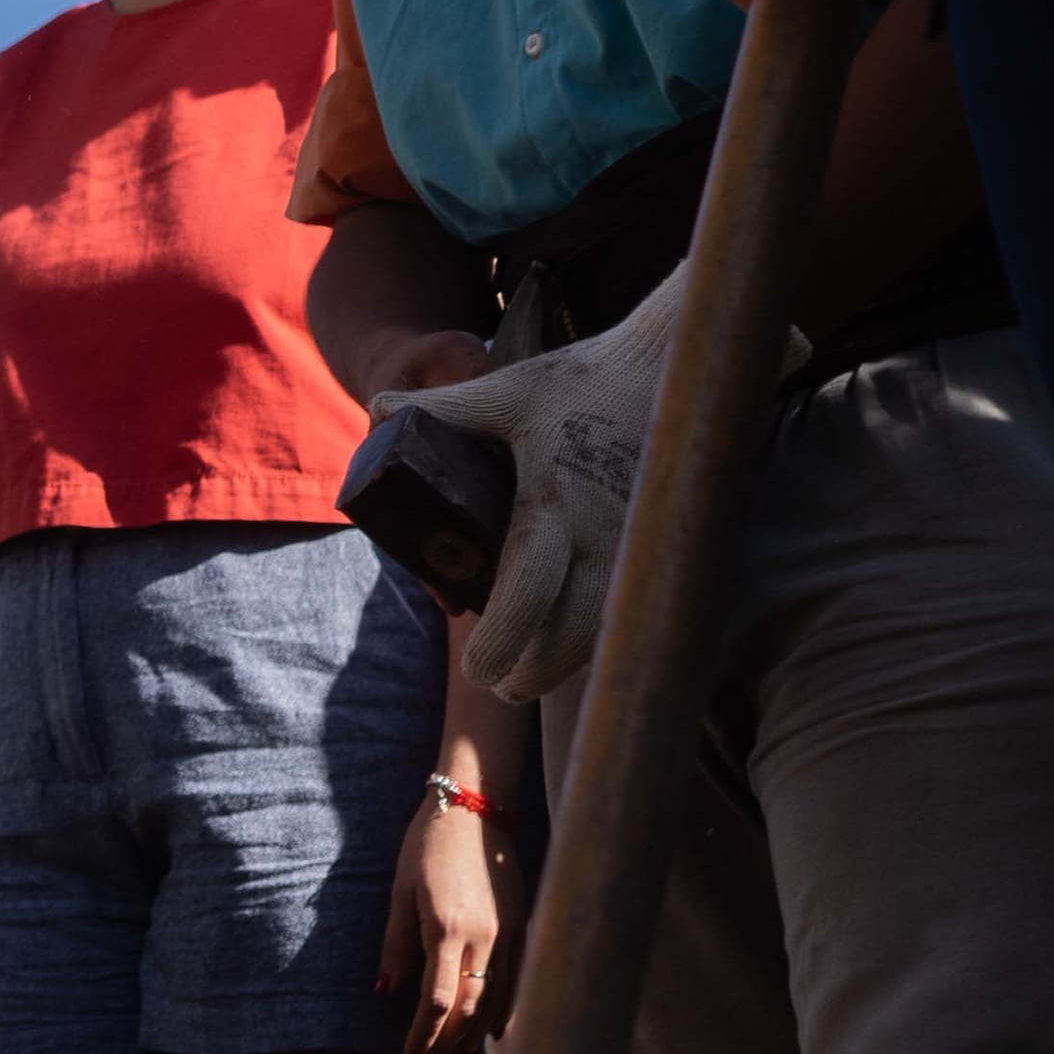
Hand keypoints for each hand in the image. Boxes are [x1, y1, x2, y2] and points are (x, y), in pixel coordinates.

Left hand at [364, 269, 684, 705]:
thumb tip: (378, 410)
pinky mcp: (661, 541)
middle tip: (501, 686)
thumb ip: (441, 407)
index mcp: (556, 500)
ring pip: (608, 627)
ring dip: (568, 661)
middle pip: (575, 632)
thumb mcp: (506, 390)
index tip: (479, 673)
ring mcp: (639, 541)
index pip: (529, 589)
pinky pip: (630, 605)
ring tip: (526, 679)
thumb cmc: (582, 379)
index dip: (504, 640)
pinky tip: (574, 646)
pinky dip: (600, 634)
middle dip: (535, 670)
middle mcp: (604, 531)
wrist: (675, 367)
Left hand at [382, 785, 515, 1053]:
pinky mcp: (522, 927)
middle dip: (448, 1043)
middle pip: (470, 1008)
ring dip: (475, 1035)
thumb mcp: (400, 892)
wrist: (477, 809)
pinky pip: (516, 981)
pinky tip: (491, 1030)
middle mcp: (485, 938)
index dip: (423, 1034)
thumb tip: (386, 991)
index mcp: (448, 929)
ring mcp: (510, 934)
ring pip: (497, 1000)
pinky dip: (502, 1010)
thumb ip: (396, 944)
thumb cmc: (428, 845)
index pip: (439, 1001)